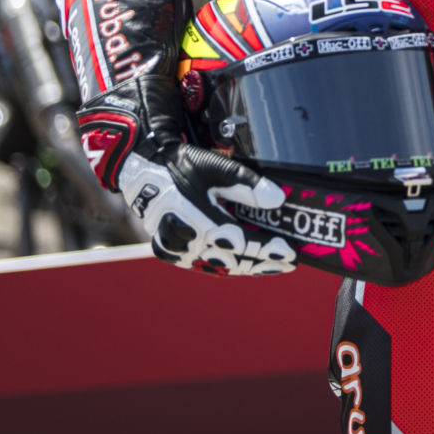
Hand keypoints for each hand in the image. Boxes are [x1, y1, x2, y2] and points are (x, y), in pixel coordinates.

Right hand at [78, 81, 297, 275]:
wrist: (143, 170)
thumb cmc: (182, 166)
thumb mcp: (217, 167)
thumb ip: (248, 185)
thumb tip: (278, 200)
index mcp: (197, 219)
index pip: (241, 242)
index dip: (266, 249)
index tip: (290, 254)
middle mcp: (184, 239)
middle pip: (231, 259)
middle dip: (262, 262)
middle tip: (288, 263)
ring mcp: (174, 248)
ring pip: (217, 265)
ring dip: (245, 267)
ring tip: (271, 267)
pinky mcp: (168, 251)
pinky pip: (201, 264)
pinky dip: (223, 266)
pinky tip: (242, 265)